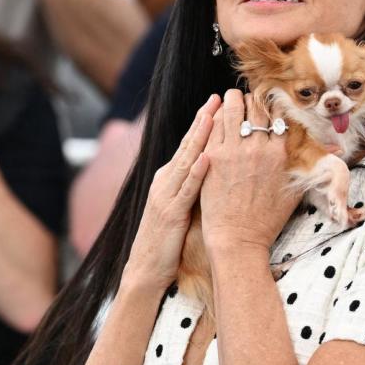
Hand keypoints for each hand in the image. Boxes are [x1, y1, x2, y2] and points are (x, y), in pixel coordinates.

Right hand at [120, 95, 219, 292]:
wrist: (146, 267)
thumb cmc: (168, 239)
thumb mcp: (181, 205)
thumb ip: (193, 184)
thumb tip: (214, 166)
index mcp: (168, 178)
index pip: (189, 145)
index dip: (202, 122)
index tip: (218, 102)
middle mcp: (165, 180)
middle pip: (187, 145)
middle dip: (203, 120)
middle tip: (218, 96)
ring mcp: (166, 195)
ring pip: (186, 160)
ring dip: (200, 137)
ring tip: (213, 115)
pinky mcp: (171, 212)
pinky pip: (187, 189)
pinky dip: (197, 172)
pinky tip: (208, 157)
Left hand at [200, 89, 301, 258]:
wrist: (238, 238)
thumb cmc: (266, 219)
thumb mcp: (297, 191)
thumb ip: (314, 167)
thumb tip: (337, 151)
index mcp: (280, 153)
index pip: (278, 114)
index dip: (272, 106)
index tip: (268, 104)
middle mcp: (258, 147)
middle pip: (256, 107)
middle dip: (252, 100)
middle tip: (249, 100)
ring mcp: (234, 150)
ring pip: (233, 109)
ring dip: (233, 100)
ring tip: (231, 99)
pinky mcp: (213, 155)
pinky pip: (214, 124)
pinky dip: (217, 115)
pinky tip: (217, 114)